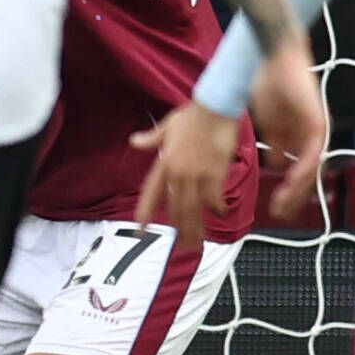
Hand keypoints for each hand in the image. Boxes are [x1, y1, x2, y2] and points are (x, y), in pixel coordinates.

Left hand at [131, 102, 239, 250]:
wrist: (215, 107)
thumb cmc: (193, 115)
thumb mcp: (167, 126)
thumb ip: (151, 138)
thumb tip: (134, 141)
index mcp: (164, 163)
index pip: (150, 193)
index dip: (145, 212)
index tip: (140, 228)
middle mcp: (178, 172)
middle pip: (175, 207)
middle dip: (178, 229)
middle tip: (180, 247)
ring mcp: (196, 174)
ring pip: (193, 208)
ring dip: (195, 227)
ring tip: (197, 243)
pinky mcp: (215, 173)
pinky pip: (214, 198)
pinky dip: (217, 207)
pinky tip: (219, 213)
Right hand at [249, 38, 327, 217]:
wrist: (275, 59)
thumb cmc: (270, 84)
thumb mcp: (270, 122)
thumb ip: (275, 143)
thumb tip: (275, 164)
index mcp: (300, 136)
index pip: (299, 169)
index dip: (290, 189)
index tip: (278, 205)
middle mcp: (313, 136)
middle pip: (308, 174)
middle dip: (294, 196)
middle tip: (281, 213)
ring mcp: (317, 130)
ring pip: (312, 168)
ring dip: (299, 189)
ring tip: (284, 205)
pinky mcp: (318, 123)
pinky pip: (313, 153)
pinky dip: (303, 169)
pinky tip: (292, 182)